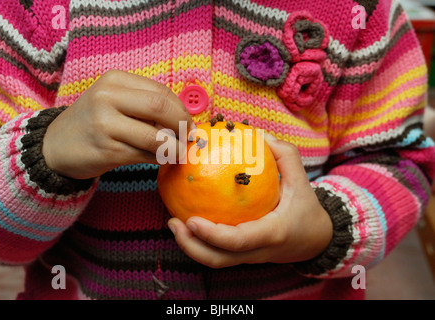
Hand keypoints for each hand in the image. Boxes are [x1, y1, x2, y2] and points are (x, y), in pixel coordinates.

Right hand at [43, 70, 192, 178]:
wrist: (55, 146)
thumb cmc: (93, 122)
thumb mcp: (114, 101)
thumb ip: (145, 105)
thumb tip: (185, 121)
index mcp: (114, 80)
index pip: (161, 92)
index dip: (181, 110)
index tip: (188, 124)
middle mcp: (108, 97)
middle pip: (161, 107)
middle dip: (182, 125)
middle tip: (188, 138)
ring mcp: (105, 124)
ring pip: (156, 136)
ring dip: (175, 147)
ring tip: (177, 152)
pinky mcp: (107, 150)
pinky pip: (145, 155)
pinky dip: (159, 158)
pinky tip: (158, 159)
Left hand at [168, 134, 332, 267]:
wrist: (318, 240)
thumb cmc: (307, 209)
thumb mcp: (301, 179)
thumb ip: (284, 155)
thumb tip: (257, 133)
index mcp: (272, 234)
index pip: (237, 241)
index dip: (211, 235)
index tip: (190, 219)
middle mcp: (257, 251)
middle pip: (218, 259)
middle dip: (191, 246)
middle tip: (172, 223)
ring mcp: (249, 258)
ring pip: (215, 261)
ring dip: (190, 246)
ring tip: (173, 223)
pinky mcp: (244, 257)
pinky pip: (218, 253)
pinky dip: (200, 242)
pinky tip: (188, 221)